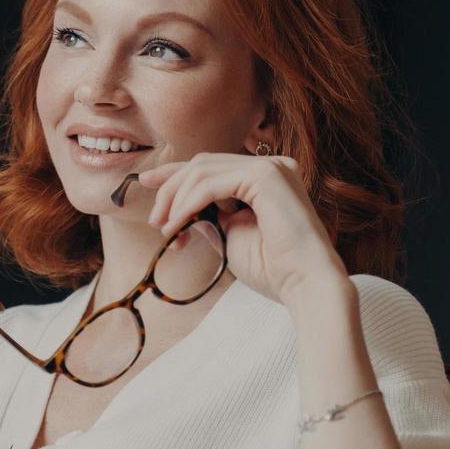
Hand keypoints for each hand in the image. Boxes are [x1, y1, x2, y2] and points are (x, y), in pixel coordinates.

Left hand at [137, 150, 348, 306]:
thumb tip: (179, 211)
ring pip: (202, 170)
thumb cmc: (272, 269)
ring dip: (175, 199)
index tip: (146, 181)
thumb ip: (207, 218)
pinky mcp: (266, 176)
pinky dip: (187, 203)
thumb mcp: (228, 237)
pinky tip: (177, 224)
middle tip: (154, 221)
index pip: (210, 167)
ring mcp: (271, 167)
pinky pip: (211, 183)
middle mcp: (270, 166)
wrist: (304, 284)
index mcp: (264, 179)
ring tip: (166, 230)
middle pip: (202, 164)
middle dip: (170, 190)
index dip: (174, 172)